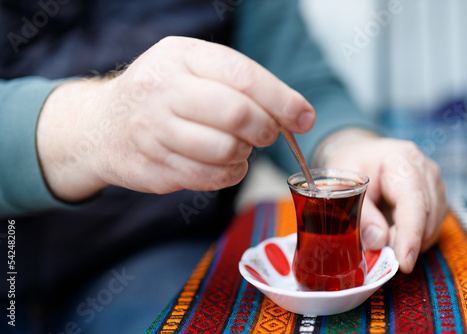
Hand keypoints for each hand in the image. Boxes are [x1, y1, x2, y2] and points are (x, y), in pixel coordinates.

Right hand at [37, 36, 314, 201]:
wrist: (101, 125)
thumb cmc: (161, 94)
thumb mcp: (192, 68)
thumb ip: (241, 83)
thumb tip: (297, 114)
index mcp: (180, 56)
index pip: (243, 77)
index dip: (282, 100)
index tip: (304, 118)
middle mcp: (162, 90)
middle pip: (237, 115)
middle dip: (265, 129)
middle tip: (267, 133)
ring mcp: (152, 131)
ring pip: (225, 151)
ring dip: (245, 154)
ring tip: (239, 147)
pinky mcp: (152, 167)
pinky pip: (208, 178)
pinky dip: (228, 174)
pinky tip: (223, 163)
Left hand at [315, 129, 446, 272]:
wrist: (359, 158)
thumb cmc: (349, 168)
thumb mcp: (342, 185)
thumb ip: (359, 213)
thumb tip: (378, 241)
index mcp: (401, 159)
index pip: (413, 200)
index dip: (410, 234)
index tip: (404, 262)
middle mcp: (425, 169)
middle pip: (428, 215)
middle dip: (407, 242)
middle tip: (382, 255)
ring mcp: (434, 184)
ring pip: (433, 225)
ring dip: (411, 242)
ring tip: (384, 242)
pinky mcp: (436, 198)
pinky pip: (432, 227)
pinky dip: (414, 239)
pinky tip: (394, 237)